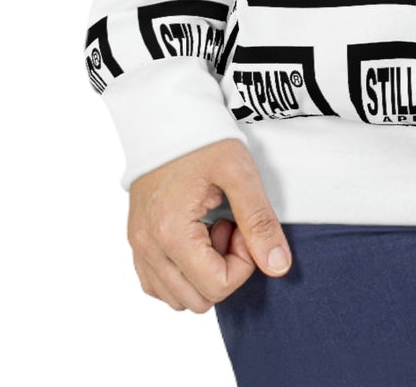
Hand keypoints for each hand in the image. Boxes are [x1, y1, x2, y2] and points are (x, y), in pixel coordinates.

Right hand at [126, 137, 291, 311]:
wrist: (165, 115)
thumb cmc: (202, 139)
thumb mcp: (240, 173)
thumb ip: (260, 221)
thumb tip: (279, 267)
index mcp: (171, 232)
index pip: (217, 286)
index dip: (243, 262)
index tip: (243, 225)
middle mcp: (148, 247)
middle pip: (198, 300)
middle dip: (224, 270)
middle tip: (229, 227)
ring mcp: (138, 247)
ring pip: (177, 299)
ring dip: (202, 274)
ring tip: (211, 230)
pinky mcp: (136, 242)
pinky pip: (157, 285)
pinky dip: (182, 274)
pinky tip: (195, 238)